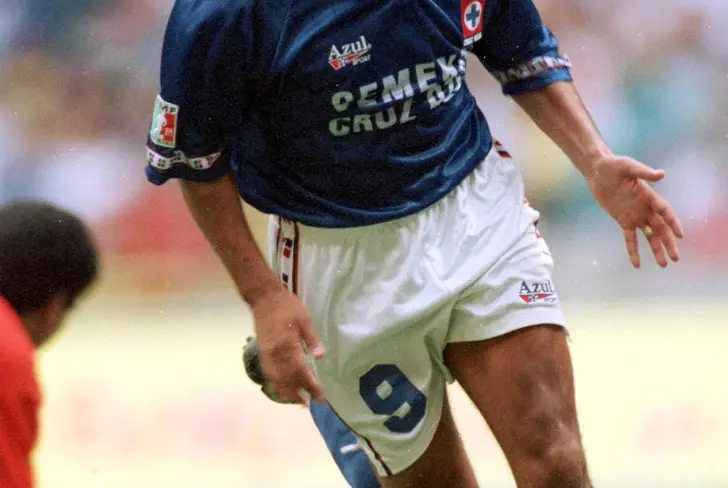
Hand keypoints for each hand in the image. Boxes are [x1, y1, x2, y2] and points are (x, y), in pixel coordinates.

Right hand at [249, 287, 325, 404]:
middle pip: (287, 381)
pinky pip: (268, 374)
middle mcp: (276, 355)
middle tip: (310, 402)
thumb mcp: (304, 319)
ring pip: (276, 380)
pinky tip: (283, 387)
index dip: (311, 386)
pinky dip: (276, 384)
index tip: (320, 396)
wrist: (264, 298)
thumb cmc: (287, 307)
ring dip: (286, 393)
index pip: (301, 372)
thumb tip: (320, 357)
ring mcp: (267, 355)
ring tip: (297, 400)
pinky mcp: (262, 353)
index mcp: (288, 346)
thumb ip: (312, 339)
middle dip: (299, 394)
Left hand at [586, 155, 683, 267]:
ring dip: (656, 249)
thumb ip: (643, 171)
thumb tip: (661, 174)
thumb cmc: (613, 165)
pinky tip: (636, 264)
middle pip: (660, 228)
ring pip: (649, 236)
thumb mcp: (627, 166)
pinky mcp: (623, 220)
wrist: (597, 171)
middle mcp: (645, 207)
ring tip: (663, 265)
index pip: (664, 211)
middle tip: (676, 258)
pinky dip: (633, 250)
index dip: (672, 223)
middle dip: (668, 243)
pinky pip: (630, 238)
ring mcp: (635, 215)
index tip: (679, 235)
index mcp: (649, 195)